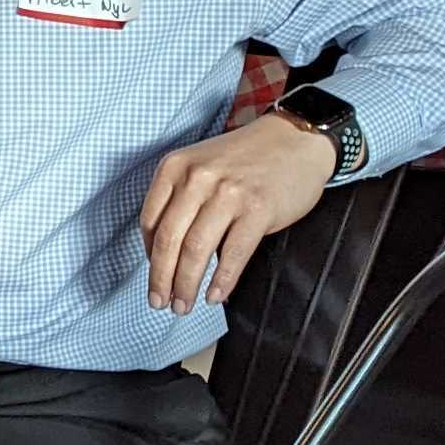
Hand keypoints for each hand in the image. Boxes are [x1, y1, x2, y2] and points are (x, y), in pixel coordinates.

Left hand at [138, 113, 336, 315]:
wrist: (295, 139)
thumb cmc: (245, 158)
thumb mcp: (200, 165)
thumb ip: (178, 199)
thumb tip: (164, 252)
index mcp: (175, 167)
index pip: (149, 221)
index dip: (148, 256)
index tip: (153, 276)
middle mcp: (197, 178)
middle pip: (169, 240)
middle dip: (161, 279)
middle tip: (159, 302)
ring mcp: (228, 194)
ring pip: (196, 250)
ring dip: (186, 284)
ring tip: (183, 305)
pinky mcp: (258, 209)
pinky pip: (233, 254)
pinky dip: (221, 280)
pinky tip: (214, 296)